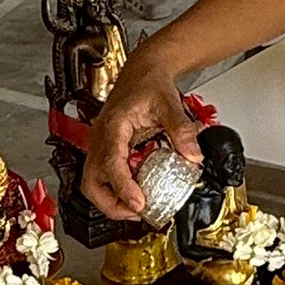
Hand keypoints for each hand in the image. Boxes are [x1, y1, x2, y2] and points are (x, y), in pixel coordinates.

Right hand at [79, 67, 203, 219]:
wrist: (142, 71)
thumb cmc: (149, 83)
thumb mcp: (169, 103)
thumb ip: (181, 130)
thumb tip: (193, 156)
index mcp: (113, 126)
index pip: (111, 163)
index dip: (123, 187)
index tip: (138, 203)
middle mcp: (100, 138)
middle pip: (91, 182)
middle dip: (110, 204)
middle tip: (137, 213)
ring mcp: (100, 145)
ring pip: (93, 183)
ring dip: (111, 201)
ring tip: (137, 208)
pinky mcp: (105, 149)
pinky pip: (102, 176)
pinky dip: (115, 191)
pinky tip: (135, 194)